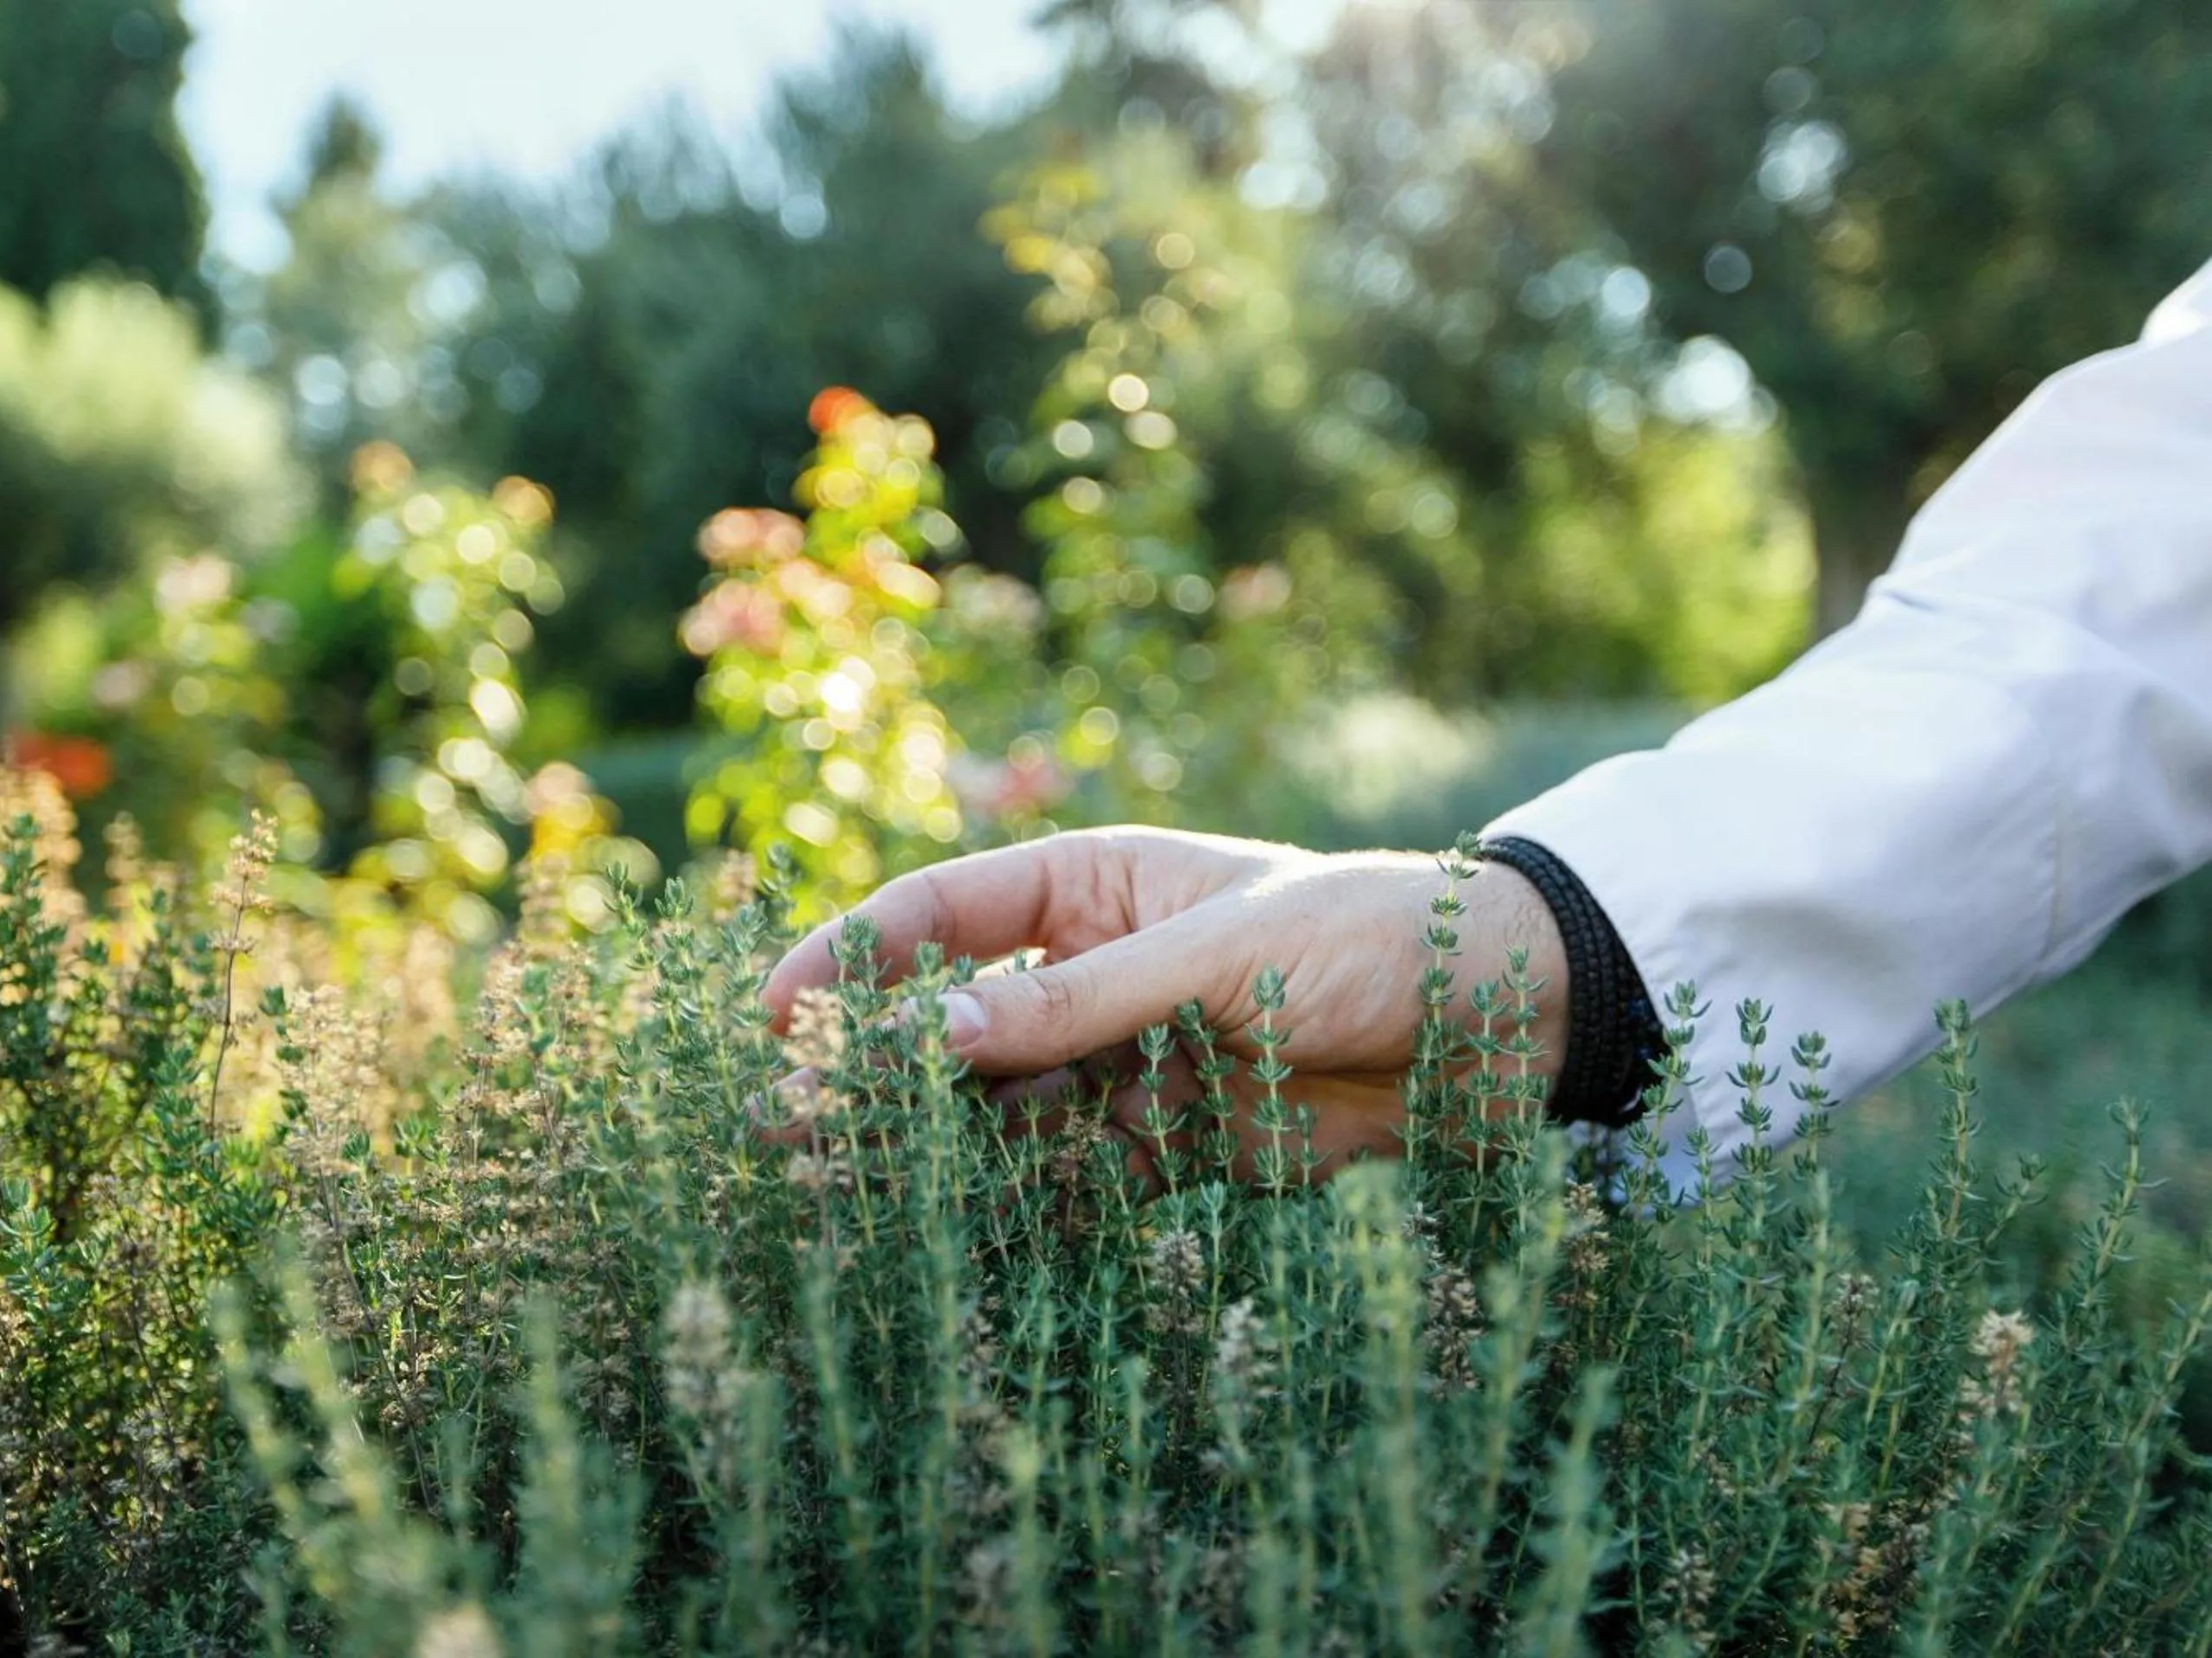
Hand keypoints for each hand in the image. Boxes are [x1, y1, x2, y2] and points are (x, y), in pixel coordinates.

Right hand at [760, 826, 1569, 1188]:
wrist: (1510, 1024)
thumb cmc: (1372, 939)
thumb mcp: (1219, 956)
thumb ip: (1079, 1005)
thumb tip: (936, 1038)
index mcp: (1098, 884)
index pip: (945, 912)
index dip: (854, 957)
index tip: (773, 1008)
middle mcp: (1097, 970)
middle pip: (956, 1021)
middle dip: (870, 1070)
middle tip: (777, 1122)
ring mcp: (1129, 1059)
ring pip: (1000, 1108)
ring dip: (923, 1147)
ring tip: (829, 1187)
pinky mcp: (1171, 1142)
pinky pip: (1068, 1176)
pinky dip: (1007, 1202)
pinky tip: (940, 1230)